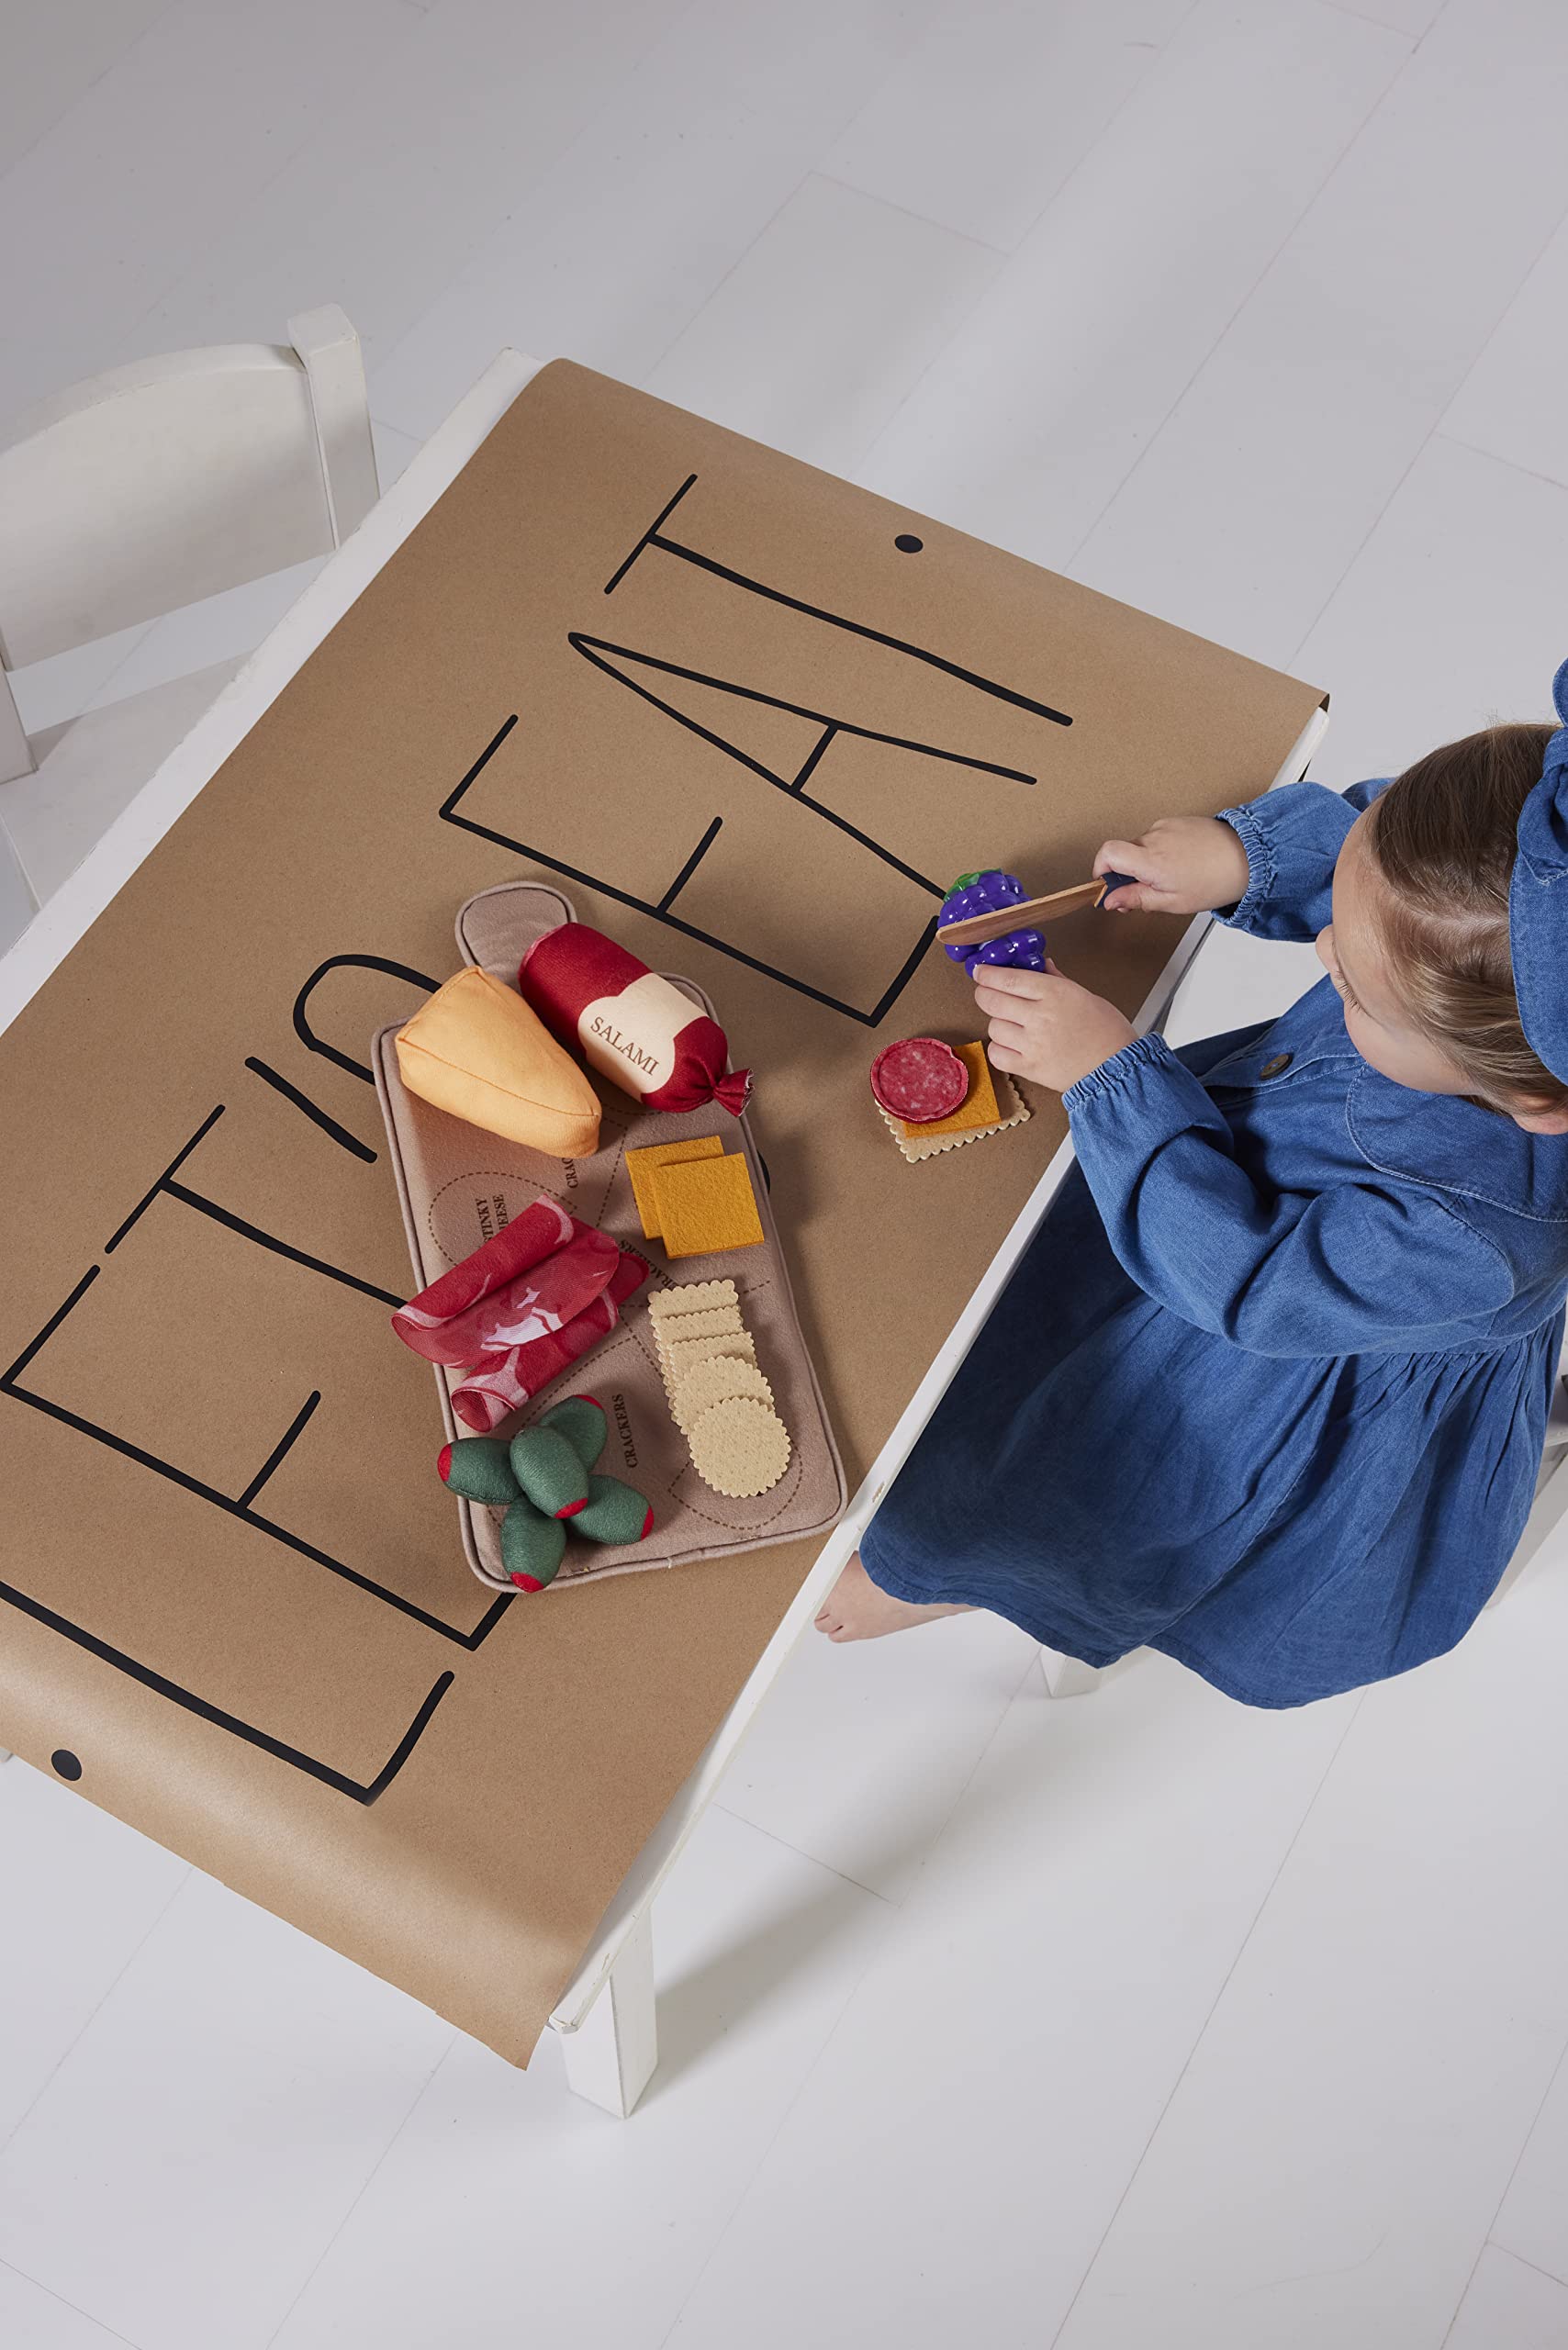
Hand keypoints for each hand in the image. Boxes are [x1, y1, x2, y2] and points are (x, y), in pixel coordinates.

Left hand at [975, 961, 1136, 1092]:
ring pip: (993, 1027)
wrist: (1116, 1068)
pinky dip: (999, 1049)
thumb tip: (1041, 966)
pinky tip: (1012, 1045)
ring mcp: (1032, 1044)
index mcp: (1055, 994)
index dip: (987, 974)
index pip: (1008, 979)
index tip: (981, 972)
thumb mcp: (1085, 995)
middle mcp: (1040, 1017)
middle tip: (987, 994)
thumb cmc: (1107, 1032)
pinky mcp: (1029, 1068)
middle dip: (984, 994)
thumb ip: (1056, 980)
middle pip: (991, 1001)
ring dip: (998, 1023)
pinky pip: (996, 1054)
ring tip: (1013, 1025)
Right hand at [1095, 815, 1248, 914]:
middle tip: (1148, 891)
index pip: (1107, 853)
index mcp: (1151, 860)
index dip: (1100, 869)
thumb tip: (1110, 900)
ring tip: (1174, 876)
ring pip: (1142, 846)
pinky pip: (1158, 837)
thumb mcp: (1172, 902)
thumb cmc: (1216, 881)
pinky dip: (1163, 851)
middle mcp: (1155, 837)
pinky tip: (1182, 863)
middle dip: (1129, 872)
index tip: (1107, 884)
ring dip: (1148, 862)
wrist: (1250, 857)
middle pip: (1124, 852)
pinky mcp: (1178, 820)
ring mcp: (1167, 825)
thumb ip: (1136, 899)